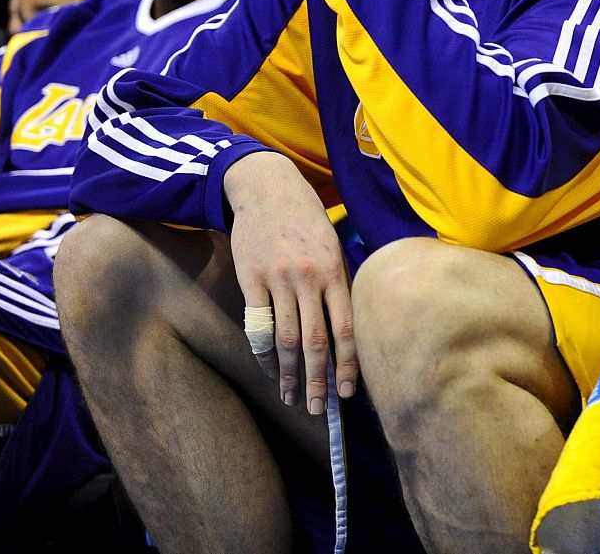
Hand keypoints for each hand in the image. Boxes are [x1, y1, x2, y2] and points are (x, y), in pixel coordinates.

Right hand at [225, 151, 356, 415]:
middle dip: (319, 380)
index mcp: (336, 272)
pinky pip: (258, 325)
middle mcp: (310, 278)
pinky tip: (270, 370)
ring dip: (290, 374)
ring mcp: (279, 279)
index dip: (348, 365)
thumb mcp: (332, 246)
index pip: (347, 329)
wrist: (268, 188)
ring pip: (287, 338)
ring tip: (293, 398)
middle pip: (317, 341)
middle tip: (319, 410)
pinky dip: (264, 353)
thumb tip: (348, 329)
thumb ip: (339, 284)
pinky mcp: (251, 279)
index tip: (347, 394)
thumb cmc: (306, 221)